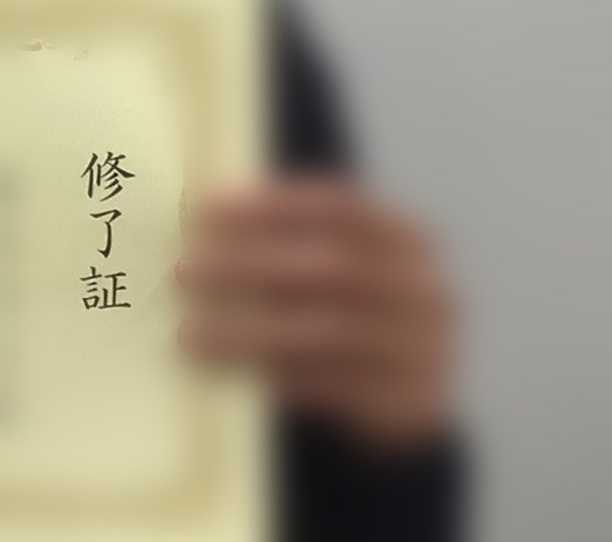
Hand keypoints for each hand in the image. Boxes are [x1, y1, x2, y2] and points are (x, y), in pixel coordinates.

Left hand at [177, 177, 455, 454]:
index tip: (207, 210)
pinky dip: (280, 376)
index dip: (273, 206)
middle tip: (185, 272)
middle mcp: (426, 290)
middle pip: (332, 266)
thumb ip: (290, 242)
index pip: (341, 206)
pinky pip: (336, 388)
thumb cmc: (352, 309)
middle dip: (250, 265)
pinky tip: (235, 370)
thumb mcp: (339, 265)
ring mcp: (426, 350)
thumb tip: (201, 219)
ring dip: (249, 333)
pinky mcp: (408, 405)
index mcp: (410, 238)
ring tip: (190, 335)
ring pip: (328, 333)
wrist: (410, 392)